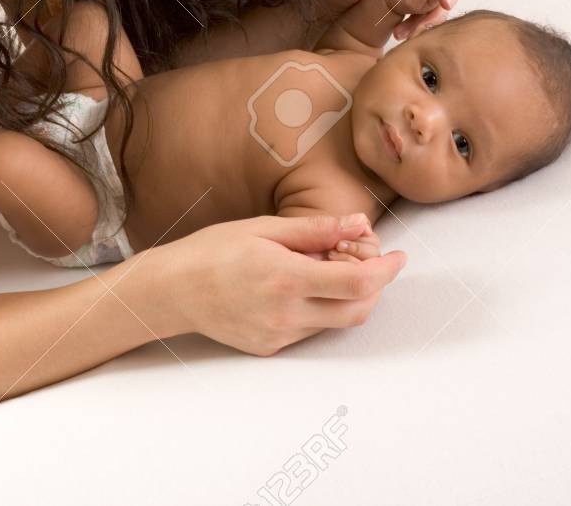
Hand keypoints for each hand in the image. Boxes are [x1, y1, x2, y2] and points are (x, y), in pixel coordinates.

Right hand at [163, 213, 406, 356]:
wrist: (171, 290)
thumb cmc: (212, 251)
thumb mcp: (263, 229)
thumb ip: (315, 230)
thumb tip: (359, 223)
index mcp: (287, 279)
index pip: (359, 282)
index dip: (387, 270)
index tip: (399, 256)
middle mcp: (286, 314)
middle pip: (358, 310)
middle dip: (375, 287)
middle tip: (370, 262)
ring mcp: (279, 336)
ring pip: (335, 322)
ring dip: (347, 298)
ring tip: (326, 269)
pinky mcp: (270, 348)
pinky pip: (310, 331)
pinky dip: (318, 308)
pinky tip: (298, 287)